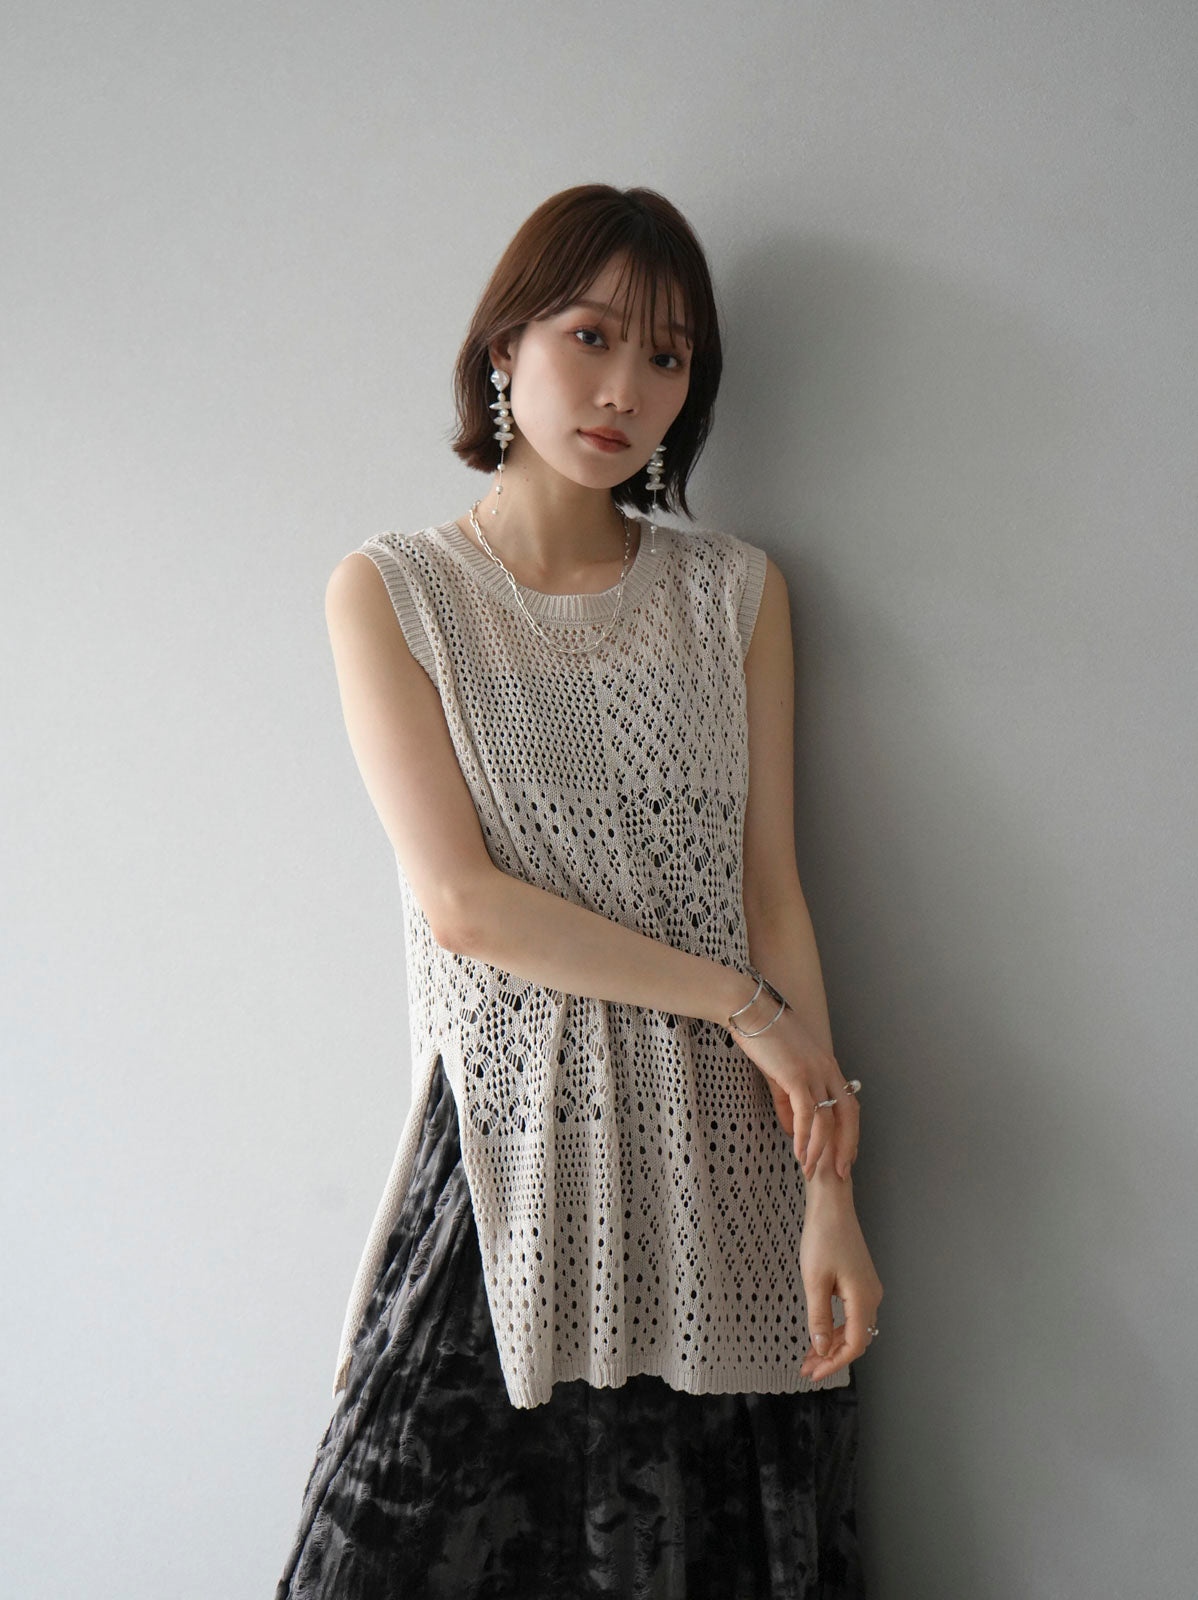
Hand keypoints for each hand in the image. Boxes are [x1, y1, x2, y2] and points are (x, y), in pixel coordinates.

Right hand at [732, 998, 860, 1179]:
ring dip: (820, 1149)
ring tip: (809, 1168)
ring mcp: (814, 1073)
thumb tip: (792, 1130)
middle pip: (848, 1116)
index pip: (849, 1106)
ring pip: (827, 1120)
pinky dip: (804, 1137)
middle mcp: (828, 1070)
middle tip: (839, 1172)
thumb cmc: (764, 1038)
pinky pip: (806, 1114)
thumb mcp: (780, 1073)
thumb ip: (787, 1103)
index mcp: (828, 1067)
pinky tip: (798, 1152)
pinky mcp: (797, 1076)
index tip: (846, 1156)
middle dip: (845, 1147)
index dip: (850, 1133)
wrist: (751, 1012)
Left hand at [798, 1182, 882, 1381]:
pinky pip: (851, 1314)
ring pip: (853, 1328)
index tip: (813, 1373)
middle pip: (855, 1339)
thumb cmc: (823, 1238)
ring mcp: (868, 1289)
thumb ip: (818, 1318)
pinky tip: (820, 1334)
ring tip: (809, 1357)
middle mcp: (871, 1297)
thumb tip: (821, 1349)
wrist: (832, 1207)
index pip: (854, 1344)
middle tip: (807, 1369)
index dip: (834, 1363)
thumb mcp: (814, 1281)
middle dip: (831, 1357)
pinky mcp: (860, 1281)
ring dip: (832, 1344)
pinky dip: (835, 1327)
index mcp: (863, 1299)